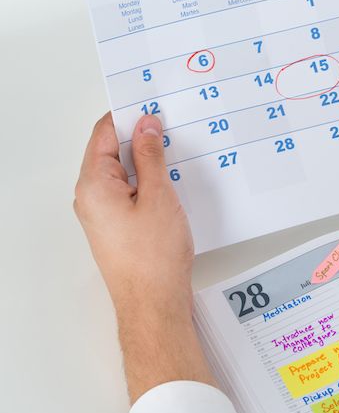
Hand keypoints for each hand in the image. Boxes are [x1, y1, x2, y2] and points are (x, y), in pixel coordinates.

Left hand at [75, 114, 193, 320]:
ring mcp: (102, 214)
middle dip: (138, 138)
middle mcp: (90, 198)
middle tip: (167, 128)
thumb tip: (146, 127)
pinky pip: (129, 193)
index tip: (152, 110)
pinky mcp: (116, 228)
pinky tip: (169, 185)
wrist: (154, 303)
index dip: (128, 118)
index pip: (103, 134)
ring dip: (145, 163)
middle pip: (110, 153)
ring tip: (173, 157)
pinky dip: (147, 183)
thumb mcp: (159, 196)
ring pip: (122, 174)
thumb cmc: (153, 258)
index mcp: (93, 184)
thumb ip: (150, 156)